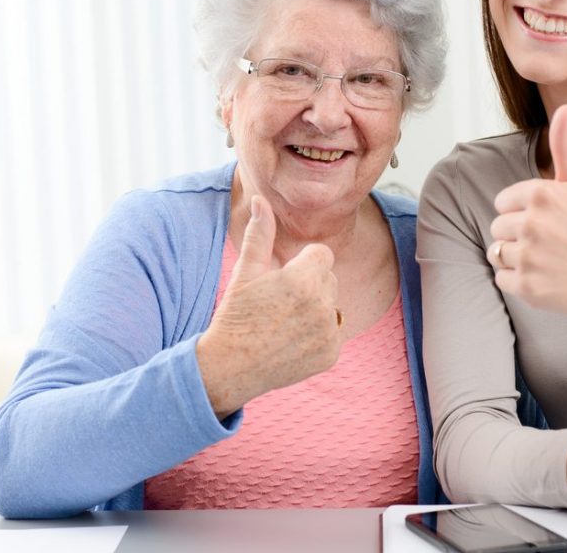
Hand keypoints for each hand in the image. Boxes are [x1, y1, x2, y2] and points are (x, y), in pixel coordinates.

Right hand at [197, 196, 343, 417]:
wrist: (232, 366)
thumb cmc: (236, 314)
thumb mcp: (245, 271)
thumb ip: (259, 234)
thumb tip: (260, 200)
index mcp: (303, 279)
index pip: (322, 254)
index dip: (301, 264)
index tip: (282, 279)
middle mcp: (322, 305)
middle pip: (329, 279)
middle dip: (310, 284)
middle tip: (278, 303)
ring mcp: (329, 332)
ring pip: (333, 305)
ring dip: (316, 308)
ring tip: (284, 322)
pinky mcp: (331, 354)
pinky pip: (333, 331)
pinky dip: (318, 335)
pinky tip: (292, 341)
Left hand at [486, 104, 566, 314]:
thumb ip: (566, 147)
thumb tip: (565, 106)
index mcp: (541, 194)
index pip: (503, 202)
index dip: (523, 212)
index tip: (549, 220)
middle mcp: (532, 223)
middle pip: (497, 227)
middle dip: (518, 234)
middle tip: (550, 242)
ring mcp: (529, 257)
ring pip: (497, 253)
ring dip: (517, 258)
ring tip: (547, 259)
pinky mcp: (528, 287)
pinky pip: (501, 278)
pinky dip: (518, 280)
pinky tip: (544, 276)